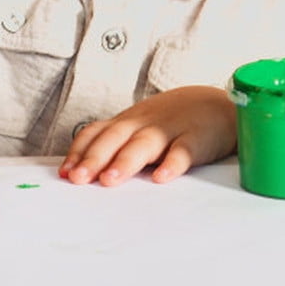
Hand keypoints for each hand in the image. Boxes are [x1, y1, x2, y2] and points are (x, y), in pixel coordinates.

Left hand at [59, 87, 237, 185]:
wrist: (219, 105)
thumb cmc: (172, 122)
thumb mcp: (141, 127)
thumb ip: (114, 145)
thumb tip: (75, 174)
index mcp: (129, 122)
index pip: (98, 132)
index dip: (80, 151)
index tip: (65, 174)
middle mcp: (145, 124)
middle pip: (116, 137)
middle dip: (95, 157)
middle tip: (78, 179)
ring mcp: (171, 130)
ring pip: (146, 143)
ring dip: (127, 160)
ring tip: (111, 179)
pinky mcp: (196, 139)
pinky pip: (184, 150)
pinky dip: (173, 163)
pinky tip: (162, 177)